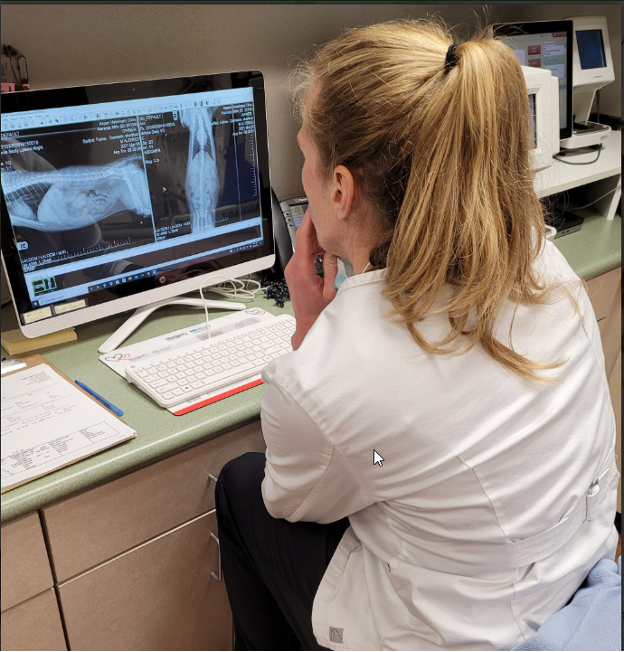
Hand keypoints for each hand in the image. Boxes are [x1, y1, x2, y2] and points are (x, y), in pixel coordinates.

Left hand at [284, 211, 337, 349]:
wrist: (307, 327)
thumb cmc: (319, 313)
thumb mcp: (331, 290)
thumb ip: (332, 267)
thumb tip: (335, 248)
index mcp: (301, 270)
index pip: (302, 238)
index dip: (308, 220)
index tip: (314, 207)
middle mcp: (293, 268)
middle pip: (302, 239)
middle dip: (314, 225)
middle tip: (328, 214)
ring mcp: (292, 270)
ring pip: (303, 246)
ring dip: (315, 237)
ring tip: (330, 227)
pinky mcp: (295, 273)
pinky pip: (304, 254)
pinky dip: (314, 247)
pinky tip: (325, 245)